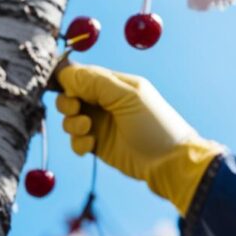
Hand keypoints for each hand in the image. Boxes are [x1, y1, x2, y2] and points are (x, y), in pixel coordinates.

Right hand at [56, 64, 221, 214]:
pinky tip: (91, 145)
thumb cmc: (155, 125)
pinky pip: (76, 141)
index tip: (67, 91)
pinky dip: (78, 143)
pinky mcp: (98, 145)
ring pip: (69, 119)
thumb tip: (66, 72)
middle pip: (70, 96)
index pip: (81, 75)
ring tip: (88, 129)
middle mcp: (104, 102)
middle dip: (67, 103)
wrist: (170, 163)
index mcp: (114, 84)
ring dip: (72, 124)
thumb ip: (95, 82)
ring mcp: (100, 124)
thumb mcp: (128, 97)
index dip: (69, 82)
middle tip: (76, 110)